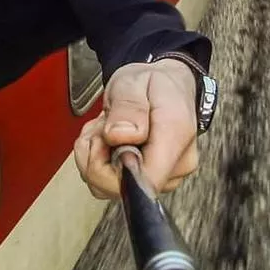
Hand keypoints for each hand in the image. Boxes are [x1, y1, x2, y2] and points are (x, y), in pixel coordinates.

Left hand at [73, 58, 198, 198]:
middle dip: (96, 154)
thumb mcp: (134, 82)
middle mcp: (174, 166)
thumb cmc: (154, 85)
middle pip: (120, 187)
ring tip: (107, 127)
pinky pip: (106, 183)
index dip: (112, 167)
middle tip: (105, 124)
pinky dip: (97, 160)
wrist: (167, 86)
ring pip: (106, 187)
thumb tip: (118, 136)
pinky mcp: (147, 181)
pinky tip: (107, 139)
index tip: (106, 139)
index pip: (144, 181)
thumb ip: (127, 107)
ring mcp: (163, 177)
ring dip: (94, 155)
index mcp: (175, 138)